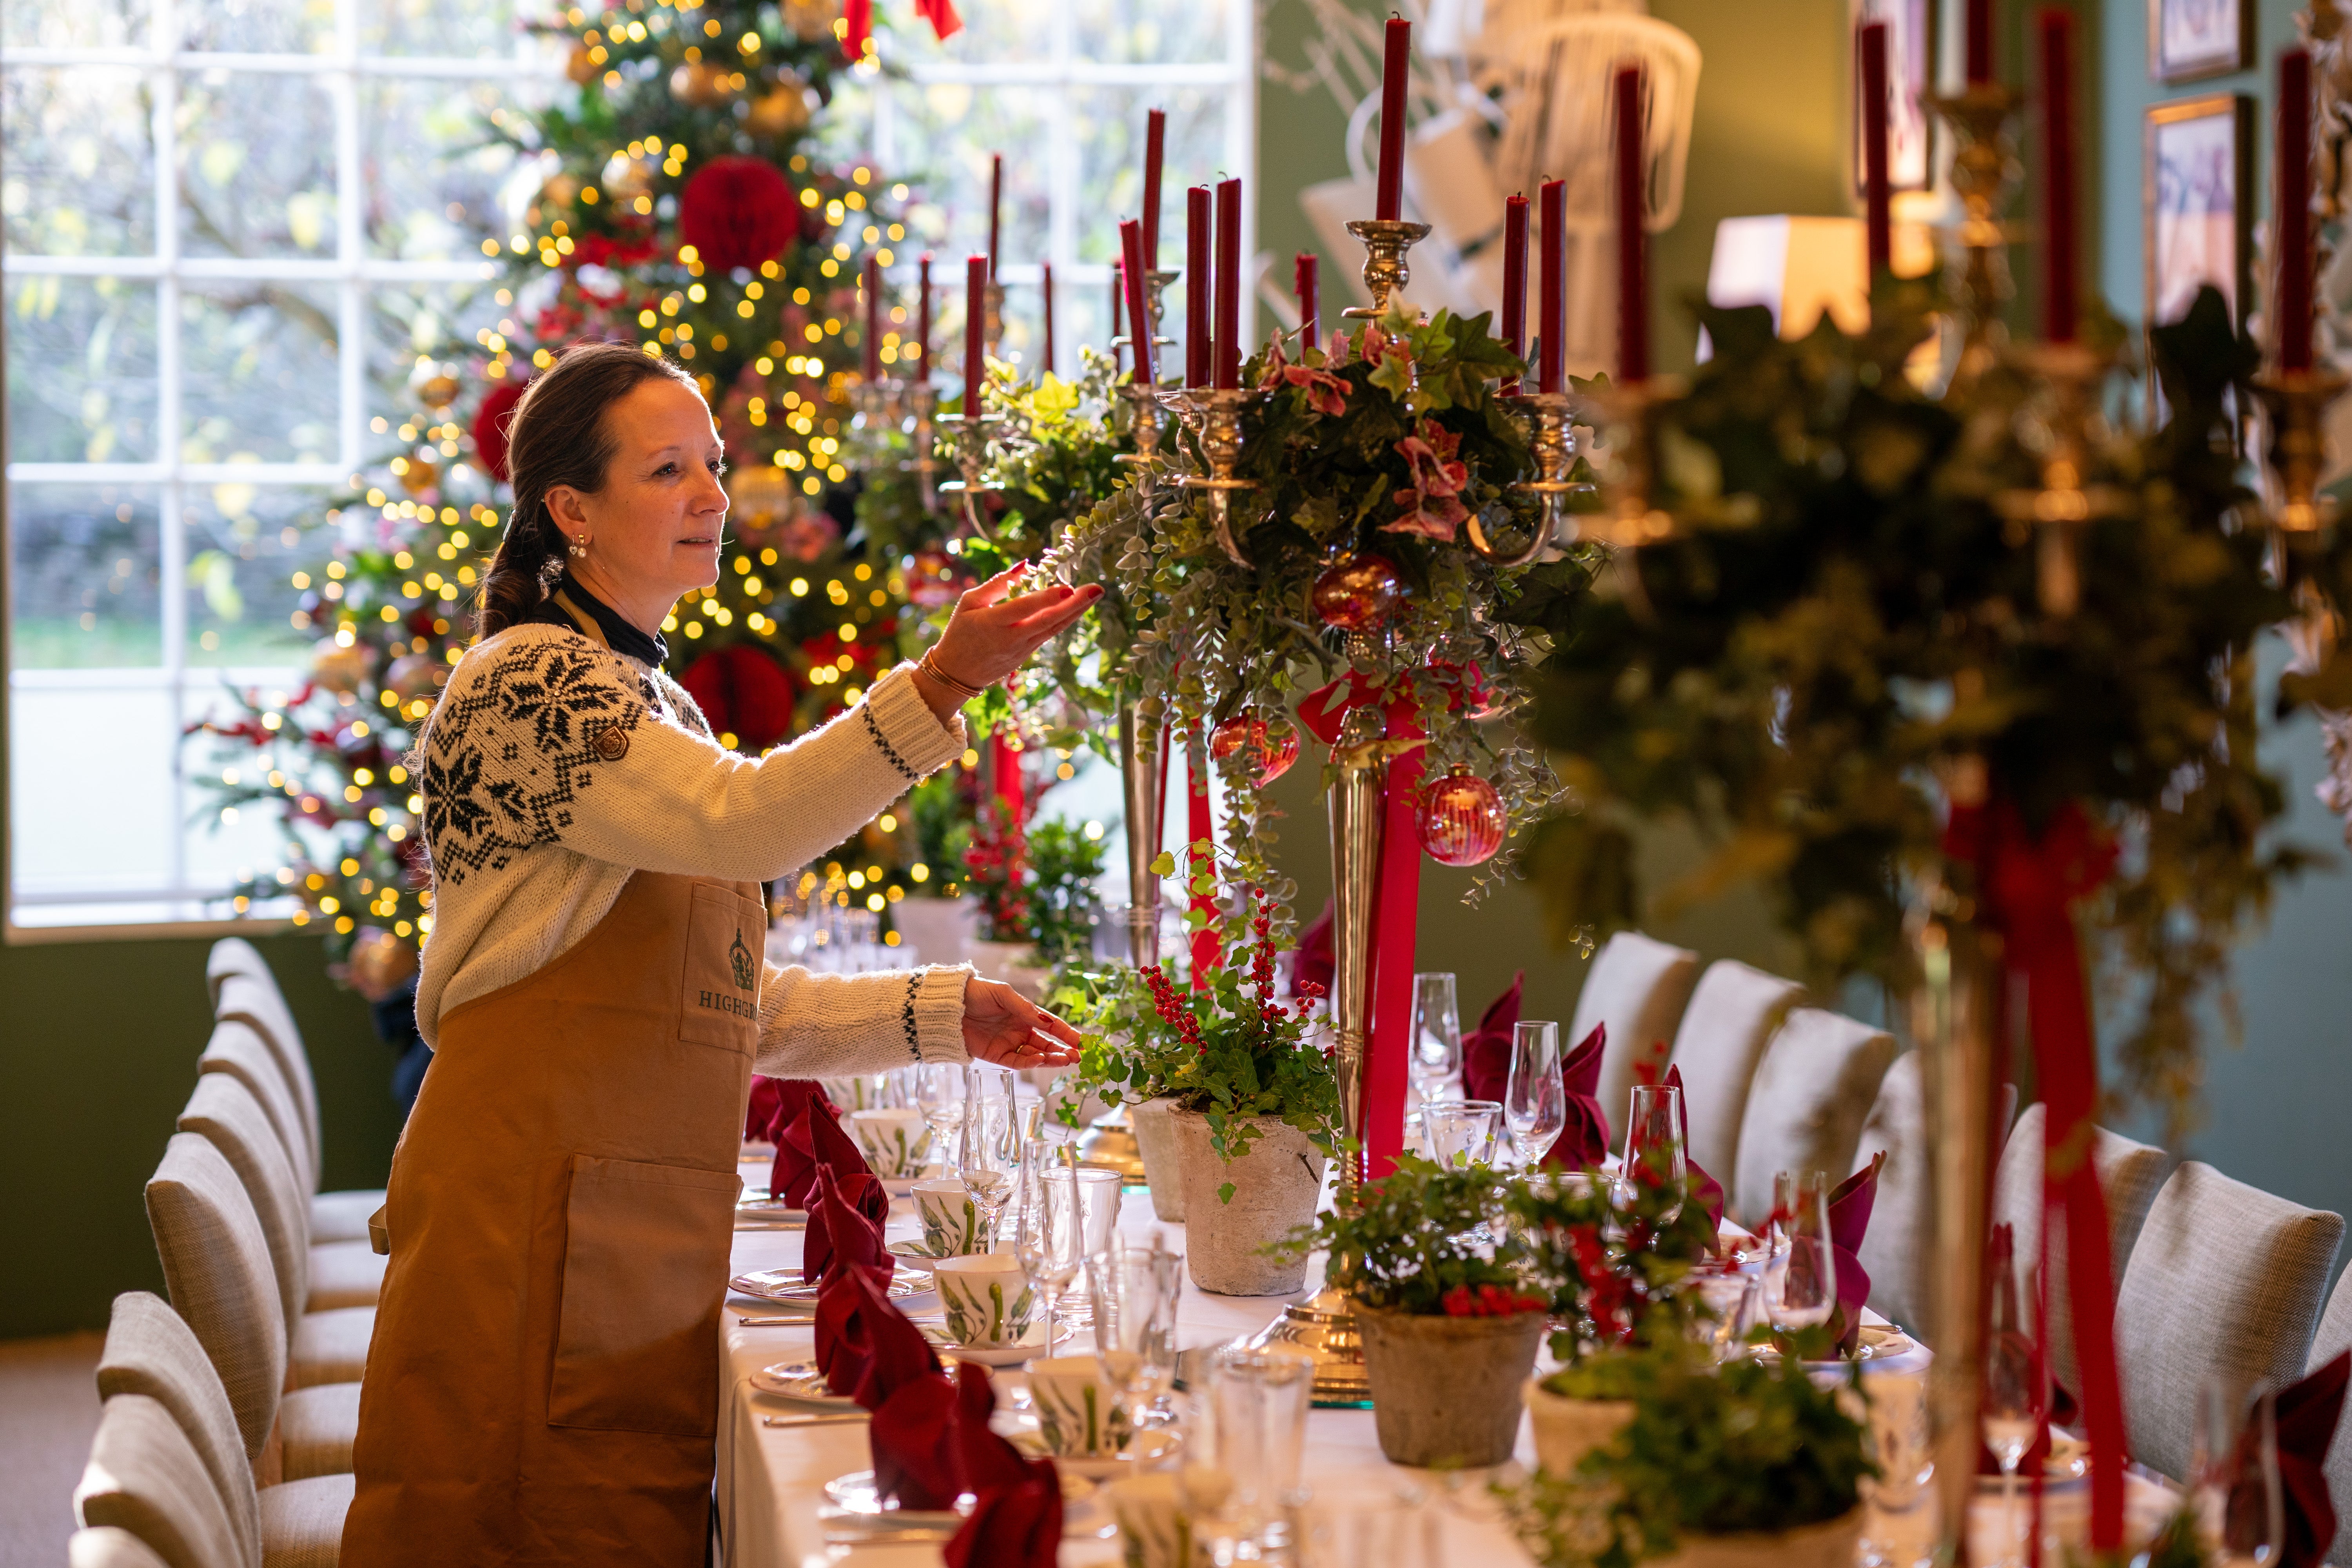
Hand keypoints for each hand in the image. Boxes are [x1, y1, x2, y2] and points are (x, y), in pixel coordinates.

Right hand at [912, 565, 1101, 721]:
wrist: (956, 673)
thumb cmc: (960, 632)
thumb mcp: (969, 602)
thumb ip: (996, 584)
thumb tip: (1025, 565)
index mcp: (993, 623)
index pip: (1025, 609)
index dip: (1047, 599)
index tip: (1068, 587)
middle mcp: (1012, 638)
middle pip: (1049, 621)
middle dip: (1076, 605)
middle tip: (1098, 589)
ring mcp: (1022, 650)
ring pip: (1054, 629)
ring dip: (1077, 612)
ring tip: (1096, 594)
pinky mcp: (1027, 656)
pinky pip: (1049, 635)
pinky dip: (1064, 620)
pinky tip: (1078, 607)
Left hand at [960, 975, 1083, 1070]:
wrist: (948, 1006)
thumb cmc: (976, 994)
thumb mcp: (1004, 994)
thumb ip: (1025, 1008)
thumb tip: (1047, 1021)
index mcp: (1024, 1014)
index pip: (1050, 1026)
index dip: (1066, 1033)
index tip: (1082, 1041)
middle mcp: (1019, 1031)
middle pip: (1046, 1044)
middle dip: (1062, 1051)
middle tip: (1077, 1057)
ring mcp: (1009, 1044)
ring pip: (1035, 1056)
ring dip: (1050, 1059)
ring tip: (1065, 1060)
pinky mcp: (996, 1056)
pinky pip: (1016, 1062)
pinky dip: (1029, 1063)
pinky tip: (1040, 1060)